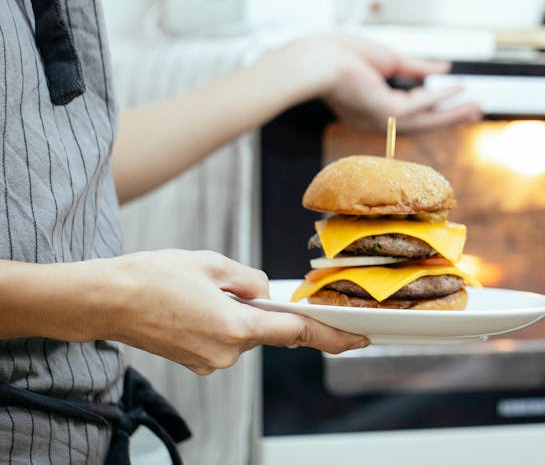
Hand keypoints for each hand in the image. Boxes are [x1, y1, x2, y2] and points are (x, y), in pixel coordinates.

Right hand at [104, 249, 368, 374]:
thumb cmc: (153, 278)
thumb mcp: (211, 263)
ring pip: (243, 332)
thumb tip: (265, 292)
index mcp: (236, 326)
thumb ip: (250, 279)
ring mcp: (210, 361)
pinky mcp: (196, 361)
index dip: (333, 336)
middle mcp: (227, 352)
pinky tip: (194, 304)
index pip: (297, 333)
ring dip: (236, 312)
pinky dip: (221, 321)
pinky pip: (224, 338)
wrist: (106, 301)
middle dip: (260, 307)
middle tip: (229, 284)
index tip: (358, 339)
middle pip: (266, 328)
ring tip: (201, 291)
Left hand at [290, 34, 481, 132]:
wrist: (317, 60)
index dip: (432, 108)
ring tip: (476, 107)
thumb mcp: (387, 59)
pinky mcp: (385, 113)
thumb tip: (443, 69)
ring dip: (452, 113)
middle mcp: (376, 121)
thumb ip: (417, 67)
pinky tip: (457, 90)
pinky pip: (420, 106)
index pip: (406, 113)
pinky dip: (440, 97)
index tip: (453, 101)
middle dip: (449, 117)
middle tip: (474, 111)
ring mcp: (380, 120)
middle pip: (421, 122)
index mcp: (370, 108)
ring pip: (425, 121)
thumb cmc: (338, 55)